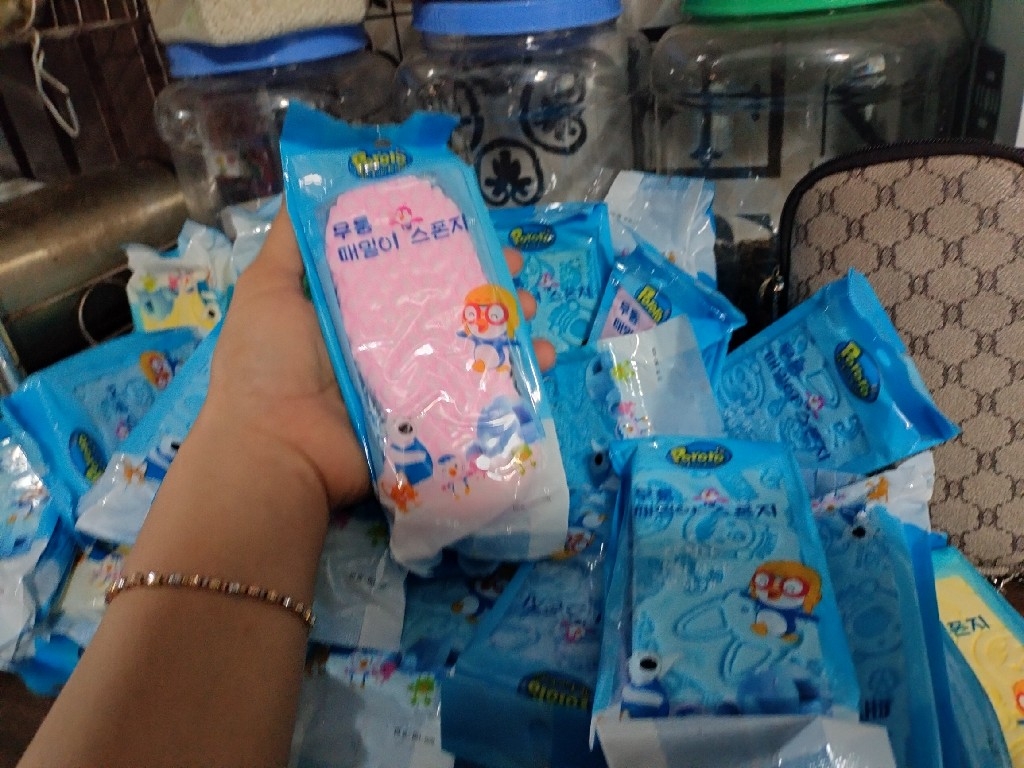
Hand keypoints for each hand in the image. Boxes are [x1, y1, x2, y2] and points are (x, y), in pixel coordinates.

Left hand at [205, 206, 553, 509]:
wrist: (274, 447)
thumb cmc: (268, 362)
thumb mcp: (268, 288)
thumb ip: (291, 242)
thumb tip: (311, 186)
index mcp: (355, 309)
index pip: (409, 269)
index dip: (443, 246)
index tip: (475, 225)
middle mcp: (388, 343)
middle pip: (448, 305)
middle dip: (487, 284)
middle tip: (515, 270)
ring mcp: (412, 382)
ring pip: (471, 347)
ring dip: (509, 325)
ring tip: (531, 309)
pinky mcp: (430, 418)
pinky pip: (479, 395)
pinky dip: (517, 379)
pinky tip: (544, 359)